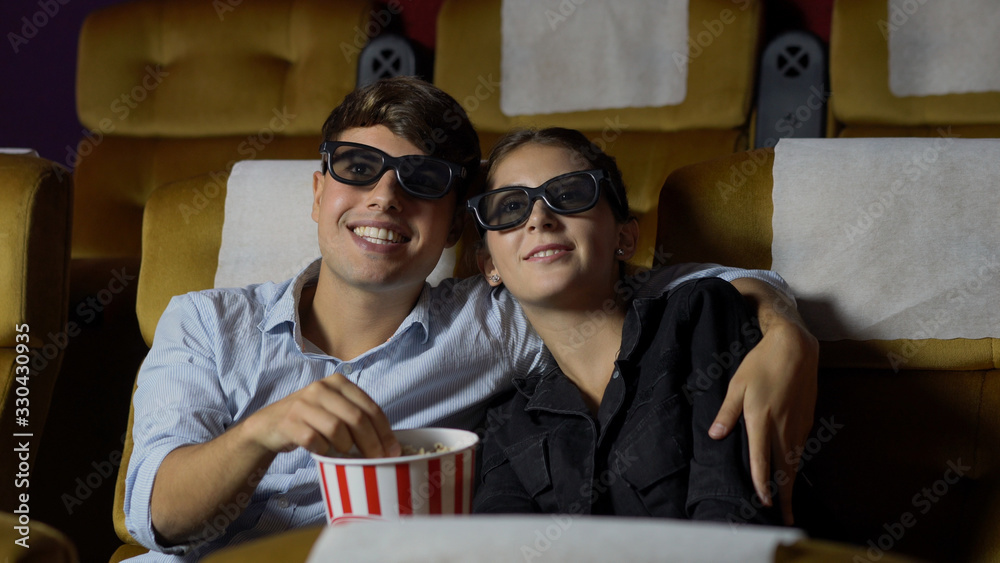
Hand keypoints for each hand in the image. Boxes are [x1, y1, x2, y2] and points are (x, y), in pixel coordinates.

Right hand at [242, 373, 400, 457]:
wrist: (269, 425)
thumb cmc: (310, 420)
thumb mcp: (335, 409)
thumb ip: (357, 418)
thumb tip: (388, 445)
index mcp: (338, 382)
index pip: (370, 407)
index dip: (385, 432)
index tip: (392, 451)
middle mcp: (321, 388)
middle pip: (357, 418)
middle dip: (372, 443)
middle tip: (378, 460)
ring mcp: (303, 404)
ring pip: (337, 429)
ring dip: (345, 447)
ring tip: (344, 453)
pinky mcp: (289, 422)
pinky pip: (315, 441)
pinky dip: (324, 451)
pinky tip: (324, 452)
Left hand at [710, 321, 817, 524]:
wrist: (795, 347)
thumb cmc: (762, 364)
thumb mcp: (737, 385)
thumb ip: (727, 412)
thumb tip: (716, 435)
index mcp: (762, 420)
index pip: (761, 460)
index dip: (762, 484)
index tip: (762, 502)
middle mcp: (783, 427)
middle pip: (785, 469)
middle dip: (784, 496)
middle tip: (784, 518)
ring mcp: (798, 424)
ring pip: (795, 460)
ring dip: (791, 482)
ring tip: (787, 501)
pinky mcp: (806, 419)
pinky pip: (800, 447)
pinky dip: (796, 463)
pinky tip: (791, 469)